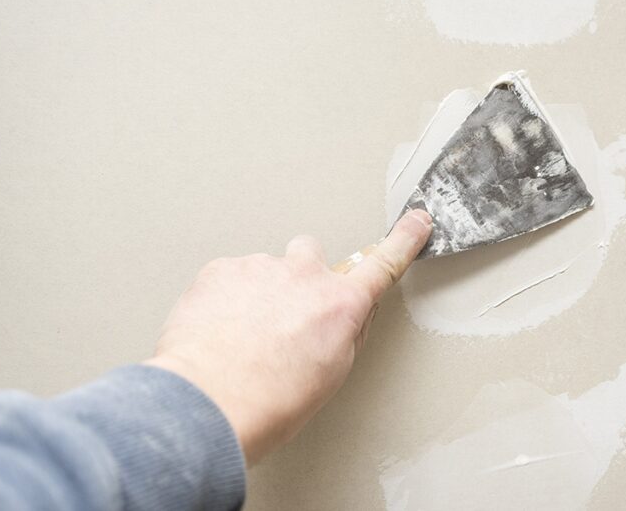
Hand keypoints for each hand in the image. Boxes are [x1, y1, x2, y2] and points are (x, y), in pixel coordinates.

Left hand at [144, 210, 432, 463]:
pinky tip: (220, 331)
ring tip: (242, 336)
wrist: (209, 404)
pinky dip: (227, 298)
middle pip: (310, 256)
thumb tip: (341, 318)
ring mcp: (261, 268)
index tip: (416, 223)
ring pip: (266, 269)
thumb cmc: (267, 403)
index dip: (403, 240)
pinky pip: (231, 276)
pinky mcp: (222, 269)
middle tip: (282, 315)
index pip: (383, 265)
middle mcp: (305, 276)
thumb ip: (343, 333)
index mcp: (340, 305)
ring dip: (259, 293)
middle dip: (300, 277)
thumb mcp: (328, 376)